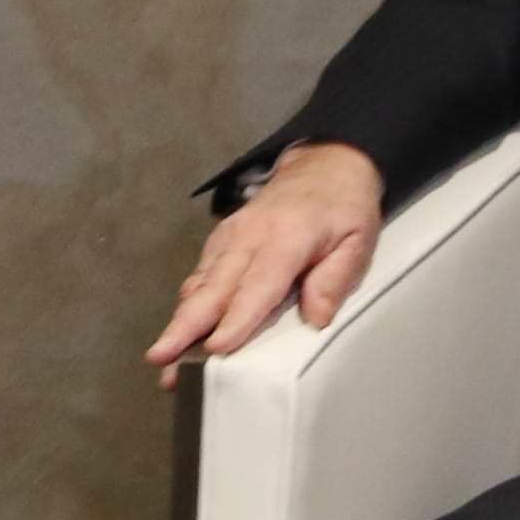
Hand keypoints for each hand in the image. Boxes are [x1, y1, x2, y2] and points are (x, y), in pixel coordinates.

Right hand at [144, 142, 384, 385]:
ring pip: (200, 283)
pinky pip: (201, 275)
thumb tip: (316, 319)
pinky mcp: (221, 239)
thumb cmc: (343, 207)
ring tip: (163, 356)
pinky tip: (178, 329)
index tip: (216, 347)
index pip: (258, 285)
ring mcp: (230, 236)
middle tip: (162, 357)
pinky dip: (188, 303)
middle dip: (186, 325)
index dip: (236, 318)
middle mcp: (249, 236)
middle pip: (214, 287)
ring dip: (180, 320)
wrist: (324, 163)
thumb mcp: (357, 240)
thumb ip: (335, 279)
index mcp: (287, 237)